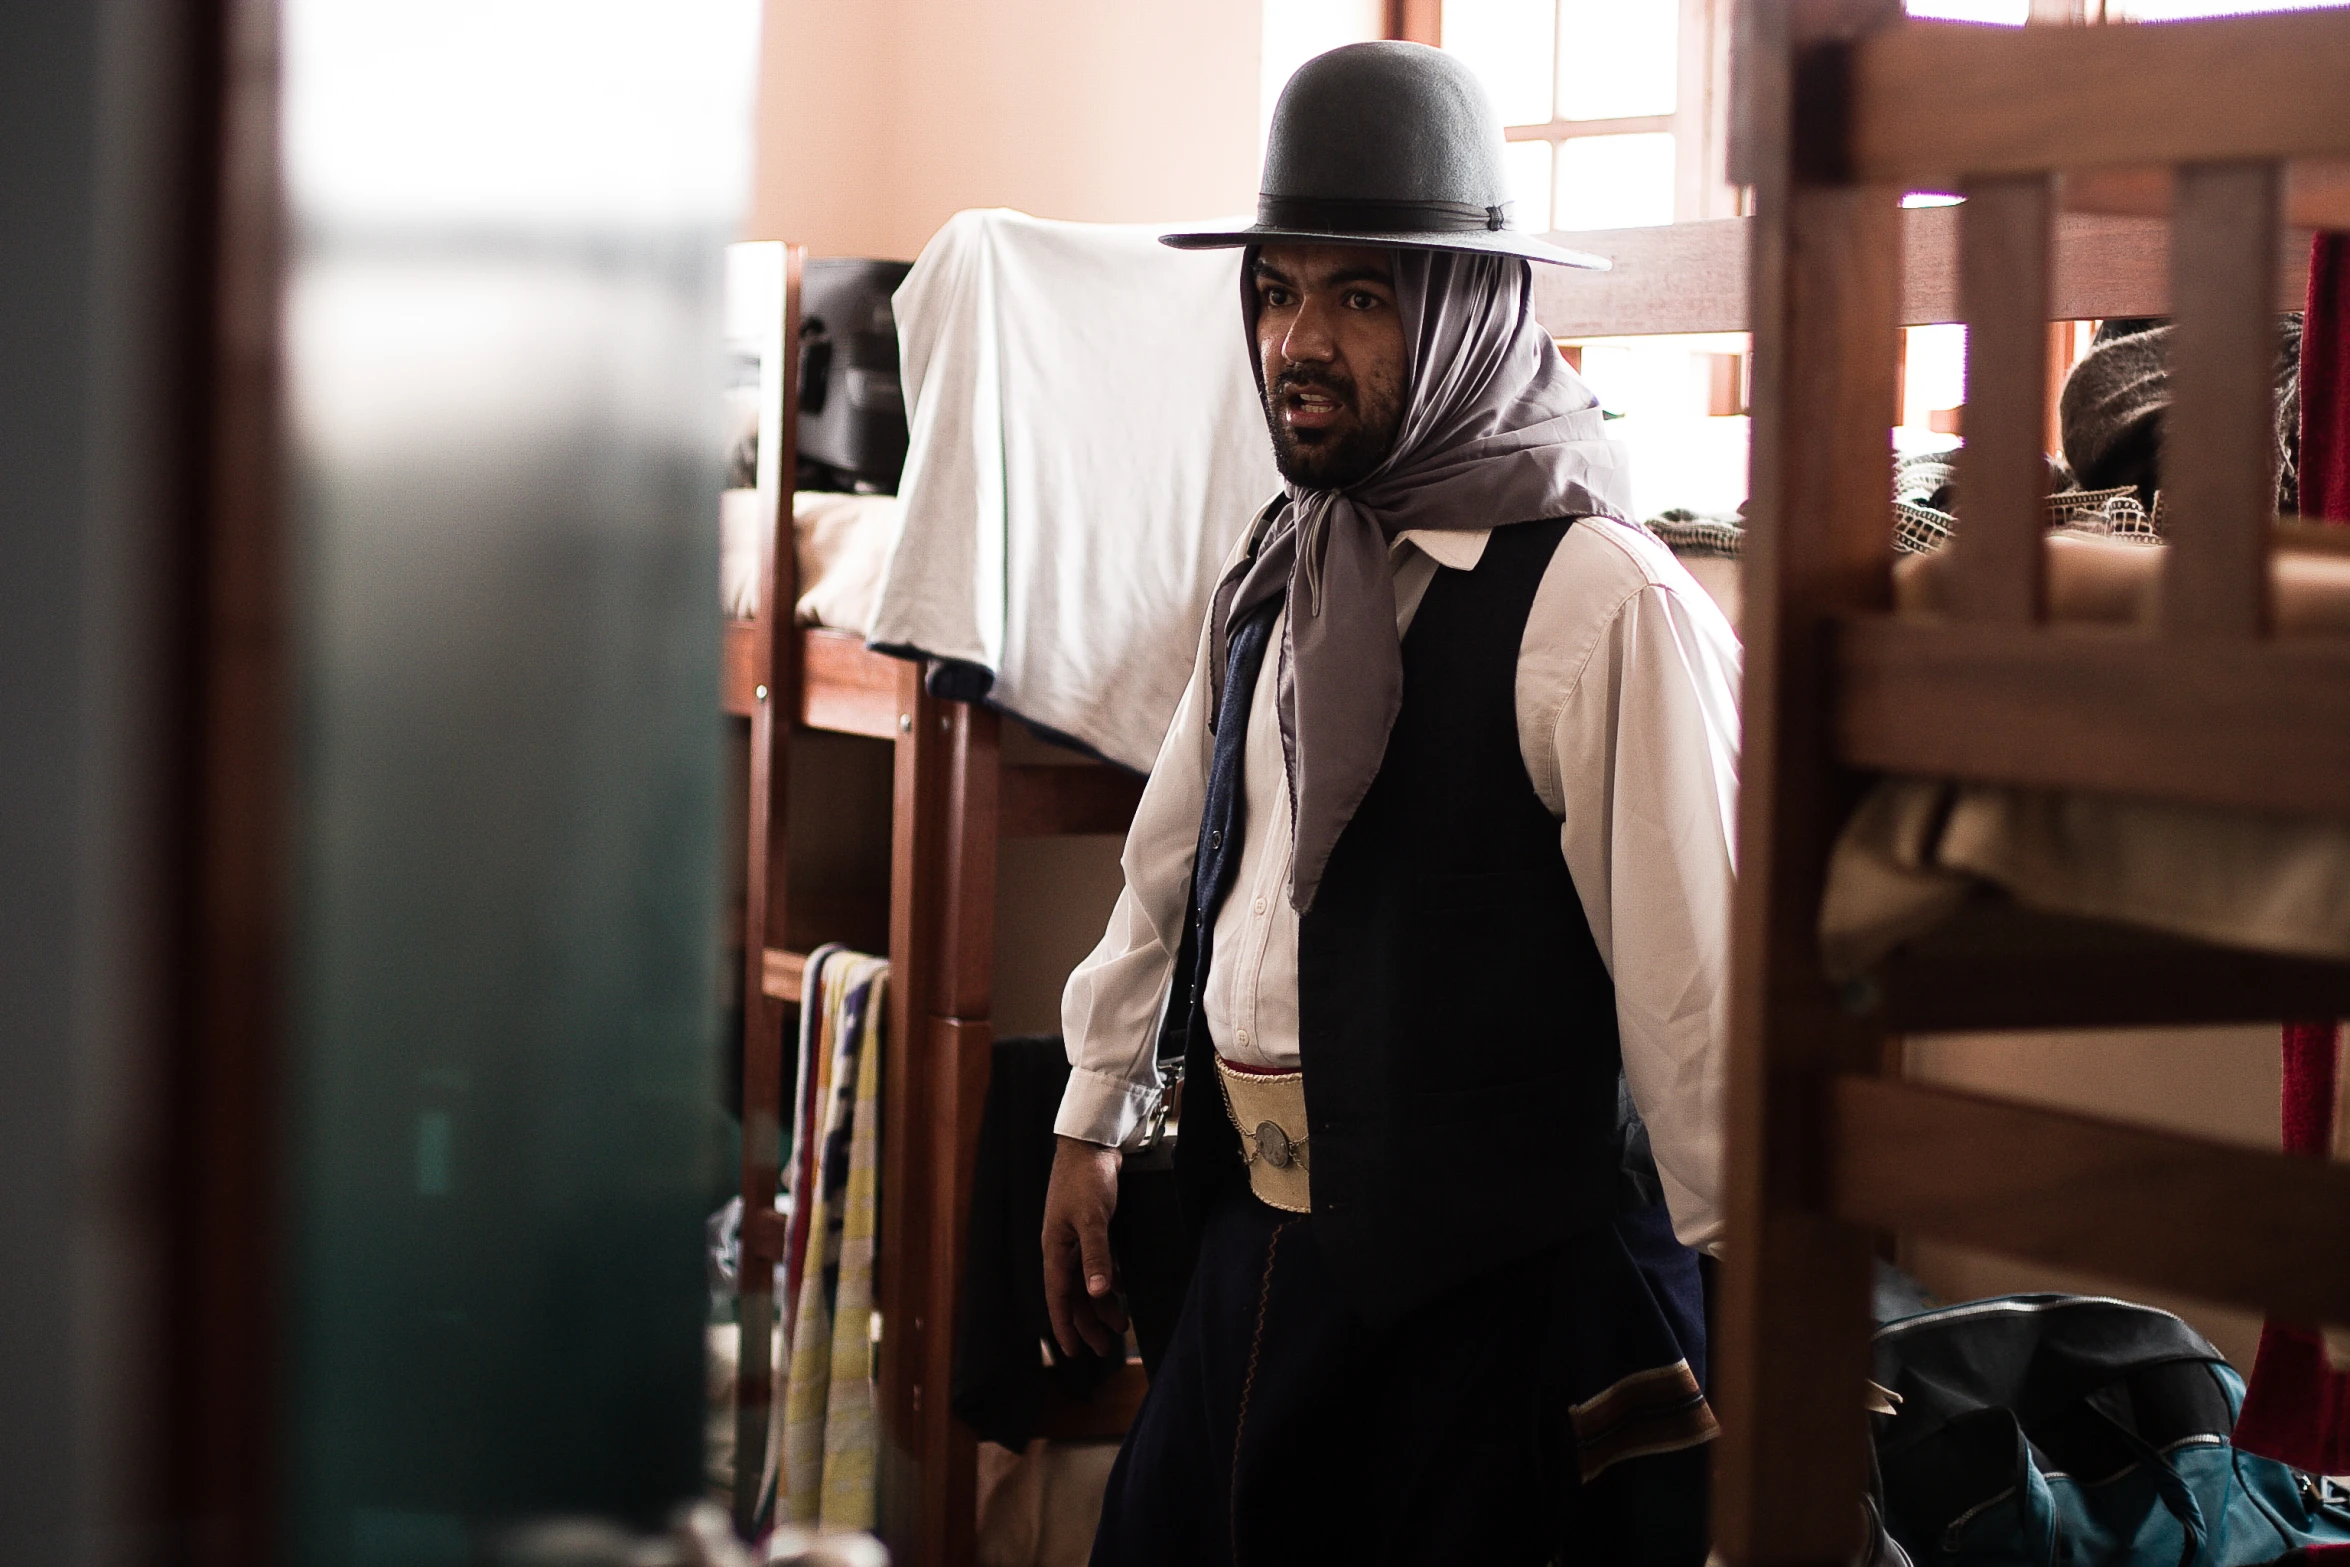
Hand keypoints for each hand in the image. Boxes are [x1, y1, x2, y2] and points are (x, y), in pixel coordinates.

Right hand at [1042, 1134, 1129, 1358]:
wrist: (1091, 1142)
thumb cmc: (1087, 1178)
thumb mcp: (1093, 1219)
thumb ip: (1096, 1256)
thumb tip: (1098, 1294)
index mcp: (1056, 1249)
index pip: (1059, 1298)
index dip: (1066, 1327)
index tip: (1074, 1353)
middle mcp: (1063, 1248)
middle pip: (1074, 1296)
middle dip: (1089, 1324)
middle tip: (1106, 1348)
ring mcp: (1076, 1237)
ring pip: (1086, 1282)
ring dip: (1101, 1305)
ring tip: (1121, 1325)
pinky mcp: (1091, 1227)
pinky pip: (1096, 1264)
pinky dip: (1107, 1280)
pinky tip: (1120, 1290)